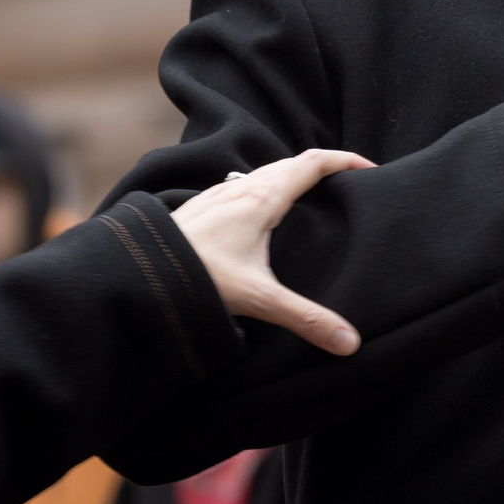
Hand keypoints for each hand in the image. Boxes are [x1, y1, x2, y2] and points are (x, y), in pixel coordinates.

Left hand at [172, 150, 370, 354]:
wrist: (132, 275)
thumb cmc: (193, 279)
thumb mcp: (258, 300)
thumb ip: (305, 319)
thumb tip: (350, 342)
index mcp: (262, 199)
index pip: (313, 163)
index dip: (346, 160)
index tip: (370, 169)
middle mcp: (240, 190)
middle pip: (291, 163)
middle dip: (324, 167)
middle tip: (348, 182)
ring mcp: (216, 196)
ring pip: (263, 173)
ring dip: (292, 176)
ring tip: (311, 196)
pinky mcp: (199, 209)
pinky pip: (242, 186)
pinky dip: (264, 189)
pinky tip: (258, 215)